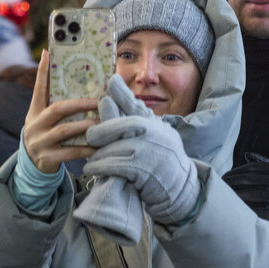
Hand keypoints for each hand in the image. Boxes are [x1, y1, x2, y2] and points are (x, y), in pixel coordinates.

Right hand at [22, 49, 99, 173]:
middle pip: (57, 109)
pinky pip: (71, 152)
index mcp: (34, 112)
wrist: (33, 166)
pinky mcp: (48, 158)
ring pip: (66, 131)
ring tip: (104, 122)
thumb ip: (55, 101)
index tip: (48, 53)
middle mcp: (34, 126)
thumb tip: (64, 74)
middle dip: (80, 104)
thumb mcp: (45, 118)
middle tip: (99, 101)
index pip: (38, 89)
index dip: (42, 71)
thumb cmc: (47, 134)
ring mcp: (40, 143)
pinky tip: (101, 145)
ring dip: (87, 125)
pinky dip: (87, 148)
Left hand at [84, 77, 198, 224]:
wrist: (180, 187)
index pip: (135, 105)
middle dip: (102, 130)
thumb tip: (126, 101)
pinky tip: (91, 169)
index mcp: (154, 124)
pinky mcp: (141, 169)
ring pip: (113, 147)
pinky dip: (100, 167)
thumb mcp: (158, 135)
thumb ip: (143, 119)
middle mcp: (152, 133)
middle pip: (119, 125)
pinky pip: (113, 165)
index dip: (122, 92)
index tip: (112, 81)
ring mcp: (147, 150)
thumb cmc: (164, 159)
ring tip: (88, 160)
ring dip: (97, 155)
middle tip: (91, 136)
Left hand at [224, 154, 268, 267]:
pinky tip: (231, 216)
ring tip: (219, 202)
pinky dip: (241, 214)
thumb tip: (245, 155)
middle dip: (228, 185)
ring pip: (246, 197)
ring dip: (230, 200)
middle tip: (214, 189)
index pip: (251, 168)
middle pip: (246, 181)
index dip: (234, 173)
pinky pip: (254, 214)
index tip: (223, 178)